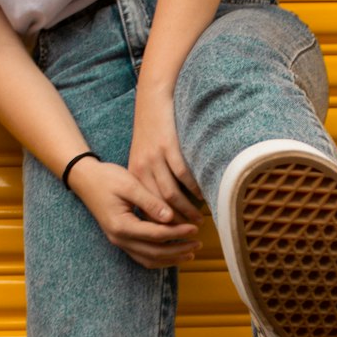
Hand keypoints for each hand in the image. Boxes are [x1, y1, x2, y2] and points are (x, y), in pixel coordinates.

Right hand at [67, 155, 199, 269]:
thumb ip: (150, 202)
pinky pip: (142, 256)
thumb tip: (170, 217)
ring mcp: (118, 241)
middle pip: (154, 253)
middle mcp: (119, 238)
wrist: (86, 179)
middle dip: (178, 250)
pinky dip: (159, 258)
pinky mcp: (121, 239)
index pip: (156, 234)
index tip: (195, 228)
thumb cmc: (107, 178)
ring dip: (170, 258)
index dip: (177, 233)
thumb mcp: (130, 185)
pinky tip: (173, 254)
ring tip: (190, 252)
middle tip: (198, 243)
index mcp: (121, 225)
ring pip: (148, 259)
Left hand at [128, 80, 203, 224]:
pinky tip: (202, 196)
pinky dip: (194, 188)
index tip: (171, 237)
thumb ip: (149, 179)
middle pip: (157, 205)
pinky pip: (183, 174)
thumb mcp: (143, 157)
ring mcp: (155, 159)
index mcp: (134, 174)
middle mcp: (142, 169)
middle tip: (188, 233)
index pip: (145, 207)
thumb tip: (162, 205)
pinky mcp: (169, 147)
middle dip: (174, 223)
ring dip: (186, 209)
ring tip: (198, 219)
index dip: (158, 224)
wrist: (153, 100)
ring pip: (170, 193)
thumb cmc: (151, 131)